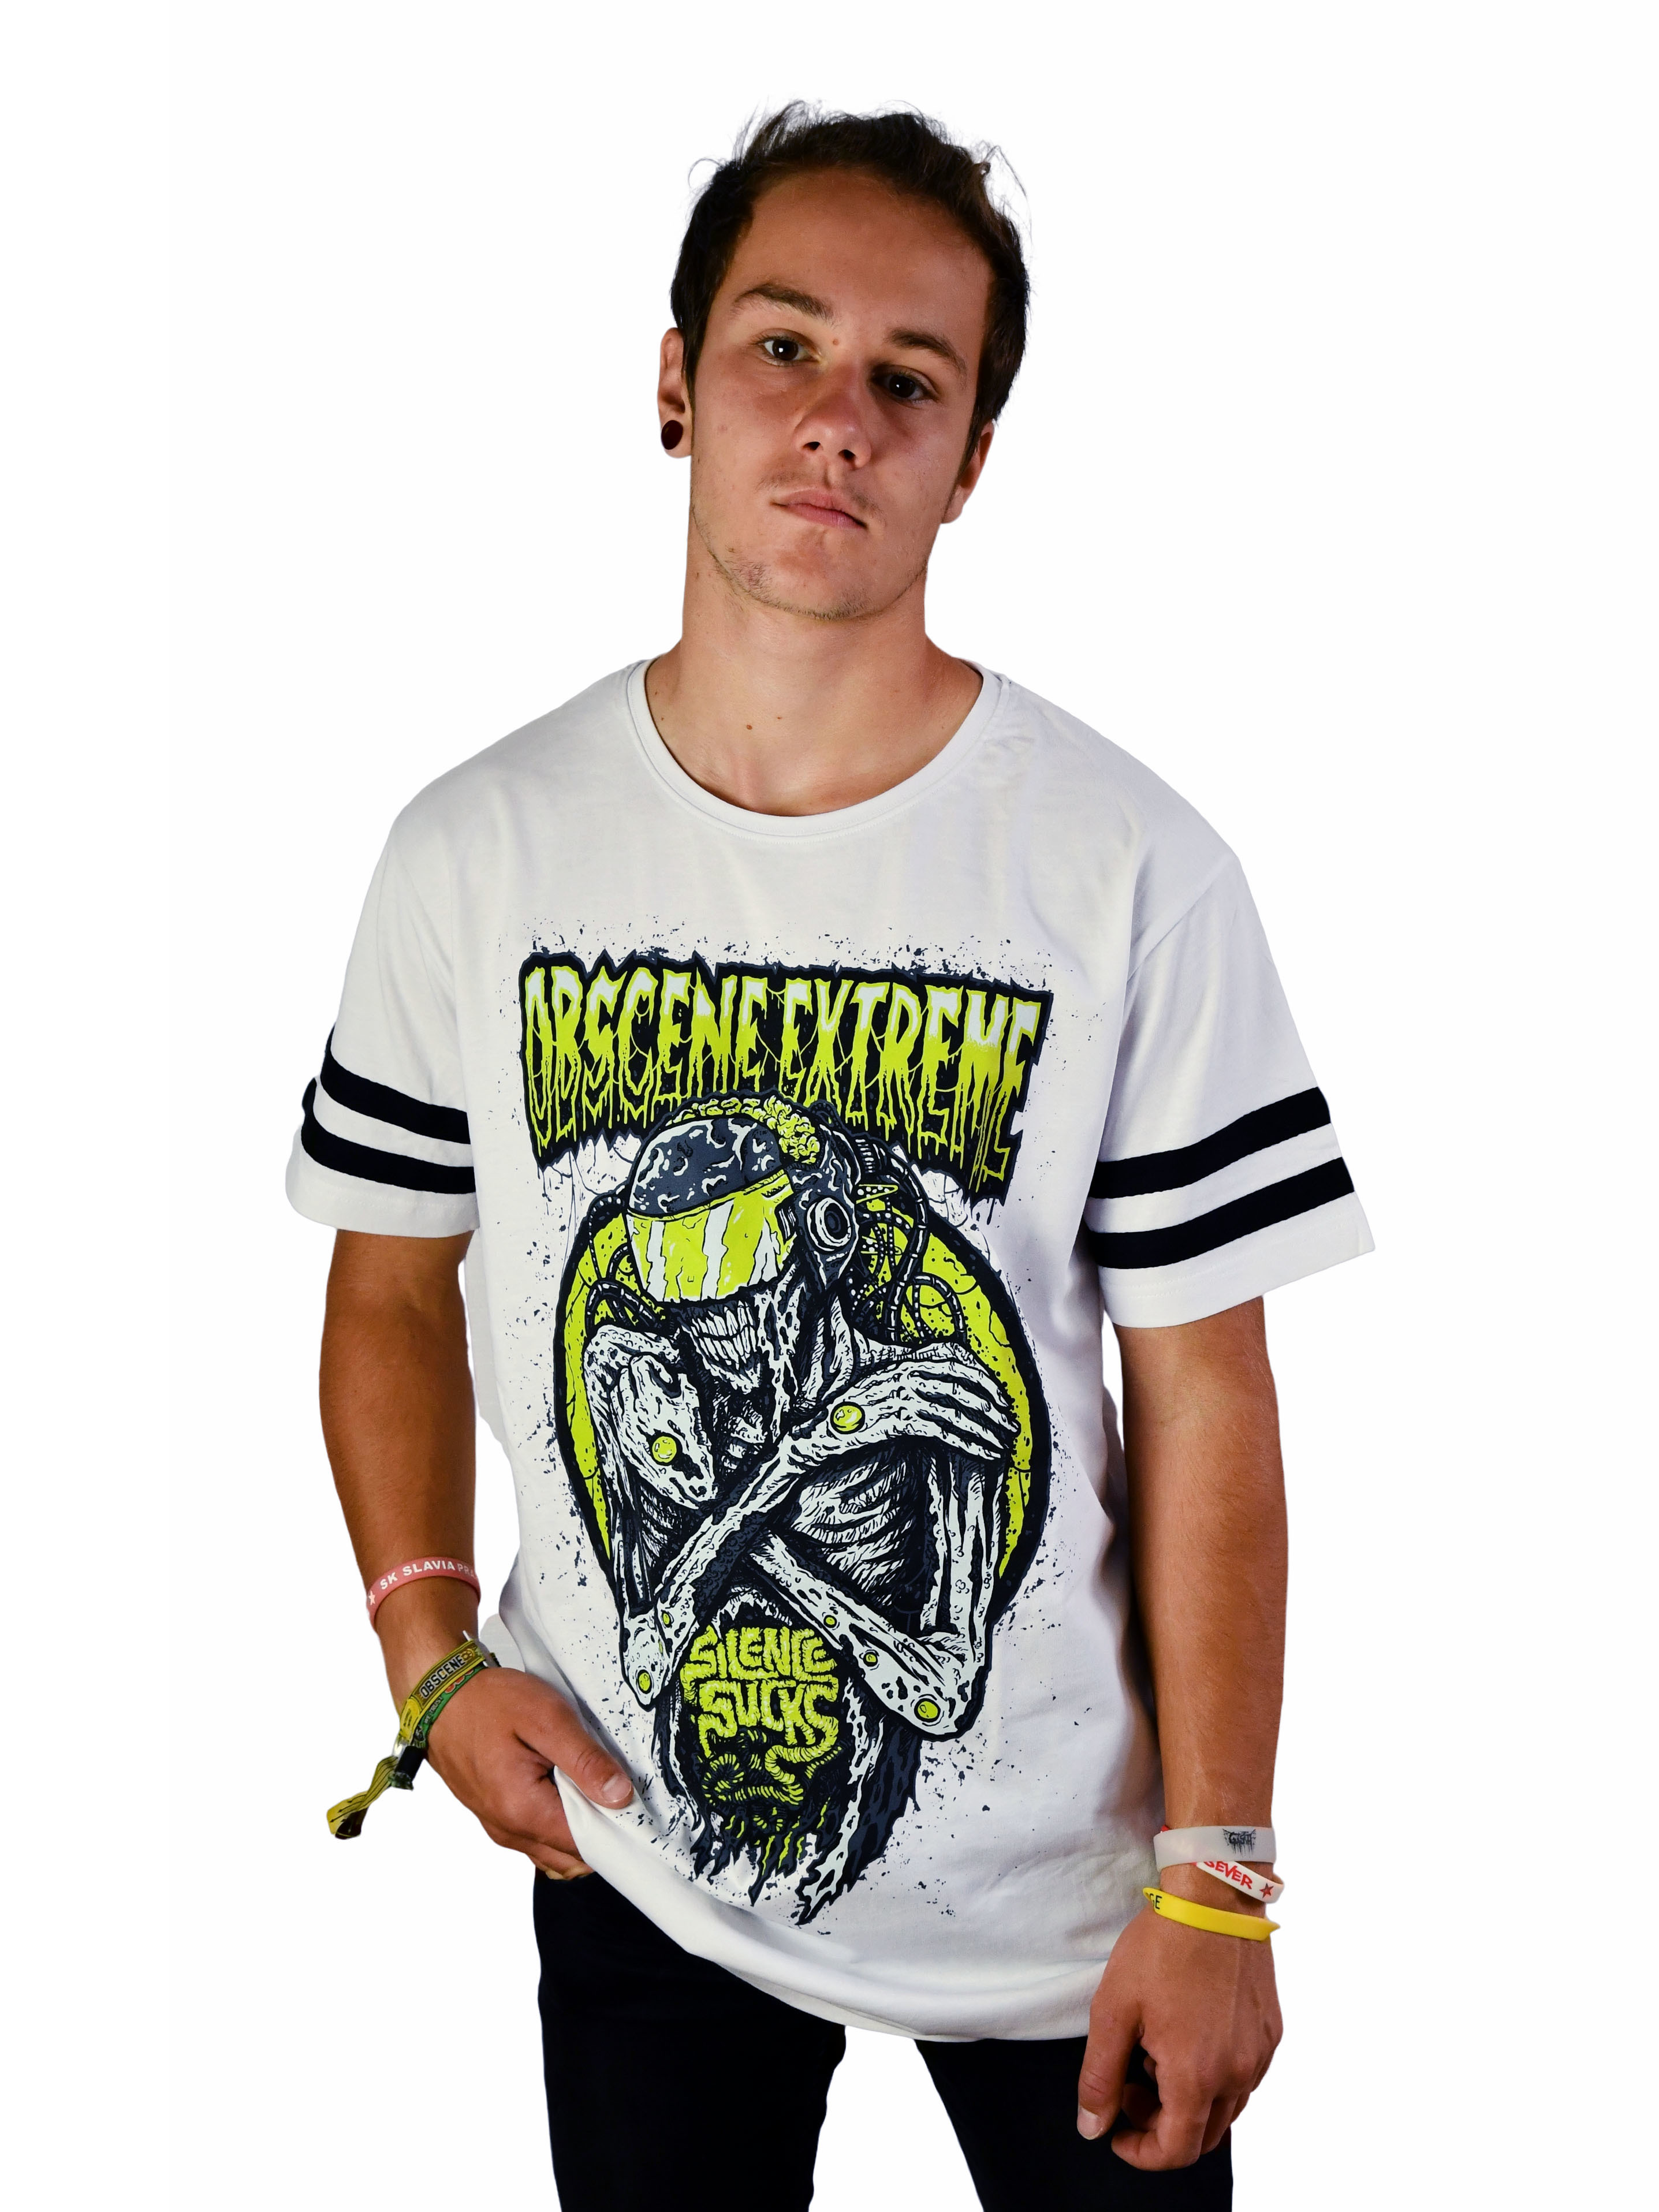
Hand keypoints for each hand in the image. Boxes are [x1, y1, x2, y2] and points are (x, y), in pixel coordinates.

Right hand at [423, 1664, 633, 1878]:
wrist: (440, 1695)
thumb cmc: (487, 1702)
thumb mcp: (547, 1718)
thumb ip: (585, 1761)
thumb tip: (620, 1796)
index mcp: (522, 1812)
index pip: (586, 1847)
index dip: (616, 1827)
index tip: (632, 1801)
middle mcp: (508, 1831)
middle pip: (573, 1855)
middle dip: (599, 1829)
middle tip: (610, 1786)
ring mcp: (499, 1827)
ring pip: (555, 1848)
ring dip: (577, 1823)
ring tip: (584, 1780)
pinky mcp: (496, 1816)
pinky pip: (537, 1834)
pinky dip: (556, 1817)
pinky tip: (561, 1783)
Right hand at [800, 1344, 1017, 1463]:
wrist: (818, 1434)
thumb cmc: (848, 1416)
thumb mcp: (878, 1387)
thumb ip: (906, 1380)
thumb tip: (935, 1385)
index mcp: (901, 1360)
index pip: (952, 1358)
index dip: (981, 1376)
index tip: (999, 1396)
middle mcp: (903, 1372)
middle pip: (961, 1382)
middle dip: (992, 1404)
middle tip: (1010, 1423)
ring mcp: (900, 1394)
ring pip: (957, 1408)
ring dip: (986, 1426)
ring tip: (1005, 1442)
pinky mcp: (897, 1419)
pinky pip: (943, 1430)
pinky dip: (969, 1442)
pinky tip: (985, 1453)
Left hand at [1076, 1873, 1281, 2166]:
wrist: (1214, 1895)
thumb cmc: (1161, 1947)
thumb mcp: (1114, 2010)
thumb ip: (1100, 2076)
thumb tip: (1092, 2127)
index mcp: (1197, 2076)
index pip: (1175, 2151)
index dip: (1141, 2152)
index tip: (1117, 2130)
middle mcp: (1237, 2074)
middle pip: (1202, 2136)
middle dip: (1161, 2125)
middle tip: (1131, 2083)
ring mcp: (1259, 2054)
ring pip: (1226, 2109)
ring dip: (1188, 2100)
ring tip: (1157, 2051)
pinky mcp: (1270, 2032)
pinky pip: (1244, 2077)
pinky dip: (1214, 2075)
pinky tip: (1188, 2033)